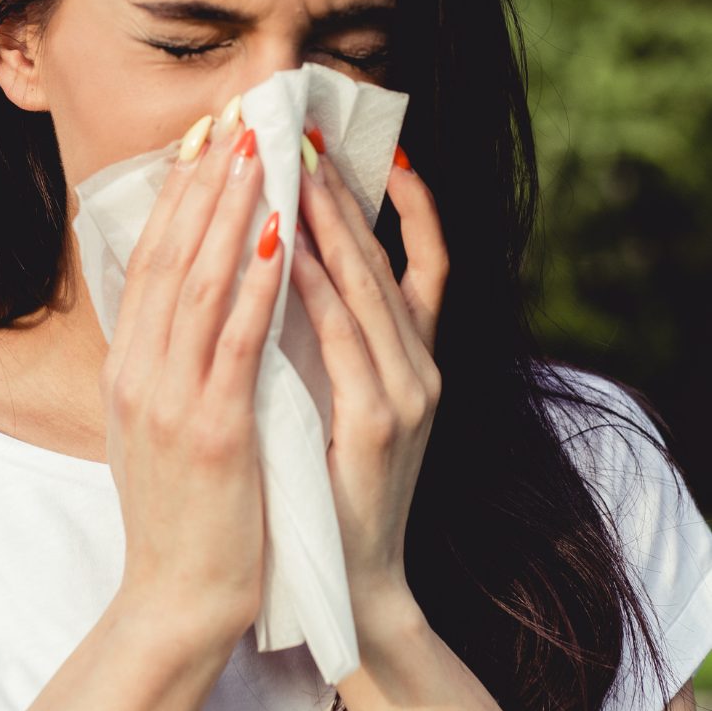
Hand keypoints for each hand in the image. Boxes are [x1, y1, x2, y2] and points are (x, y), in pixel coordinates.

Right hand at [99, 110, 283, 645]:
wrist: (175, 597)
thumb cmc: (176, 508)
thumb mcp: (150, 422)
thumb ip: (163, 358)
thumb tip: (184, 297)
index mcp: (126, 367)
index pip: (148, 261)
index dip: (176, 195)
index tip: (203, 141)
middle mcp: (138, 371)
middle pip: (169, 254)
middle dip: (204, 182)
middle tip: (234, 118)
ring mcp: (170, 398)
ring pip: (200, 283)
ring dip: (231, 211)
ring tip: (258, 152)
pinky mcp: (212, 429)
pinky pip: (237, 339)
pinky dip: (258, 281)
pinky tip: (282, 235)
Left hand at [289, 140, 448, 642]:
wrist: (350, 574)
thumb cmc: (331, 476)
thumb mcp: (343, 395)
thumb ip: (335, 336)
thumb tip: (293, 263)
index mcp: (412, 358)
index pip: (422, 262)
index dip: (410, 204)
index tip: (378, 149)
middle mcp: (422, 366)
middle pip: (388, 259)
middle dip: (348, 195)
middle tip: (311, 136)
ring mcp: (409, 393)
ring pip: (371, 288)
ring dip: (333, 224)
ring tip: (300, 169)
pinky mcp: (381, 423)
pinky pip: (345, 339)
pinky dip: (318, 288)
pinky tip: (289, 248)